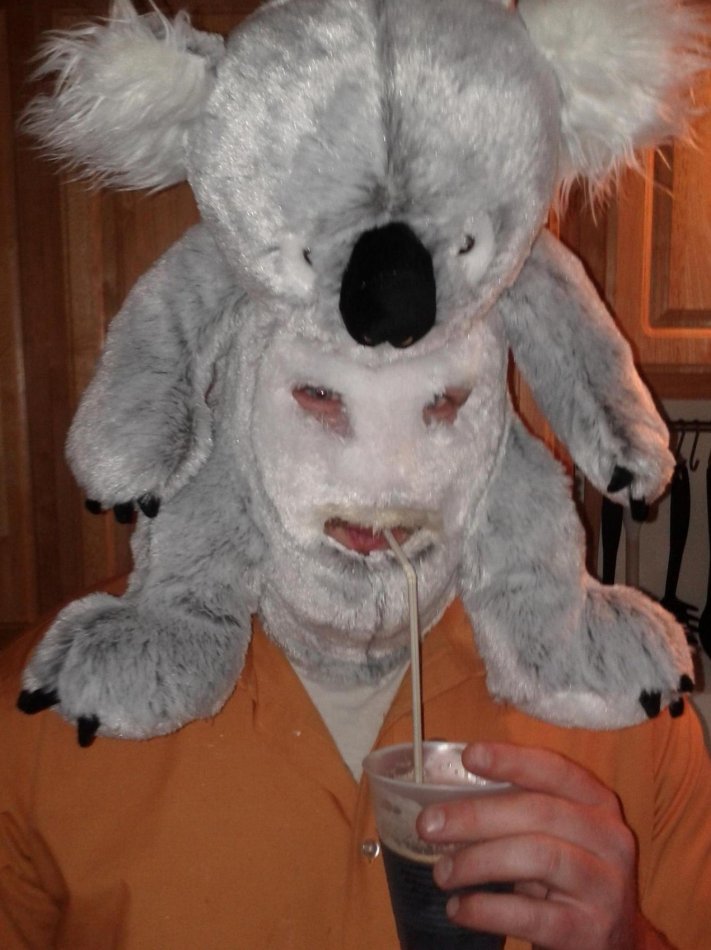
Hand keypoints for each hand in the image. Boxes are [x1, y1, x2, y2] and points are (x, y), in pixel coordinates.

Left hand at [416, 742, 670, 949]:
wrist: (620, 944)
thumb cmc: (572, 878)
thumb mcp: (559, 836)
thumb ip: (522, 811)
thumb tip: (448, 798)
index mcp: (598, 804)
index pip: (555, 770)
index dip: (512, 759)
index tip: (469, 756)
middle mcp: (609, 839)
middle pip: (538, 812)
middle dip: (476, 815)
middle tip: (429, 825)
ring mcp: (604, 886)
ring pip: (537, 856)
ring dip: (478, 861)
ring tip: (442, 872)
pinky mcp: (588, 931)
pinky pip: (530, 914)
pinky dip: (486, 909)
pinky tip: (459, 908)